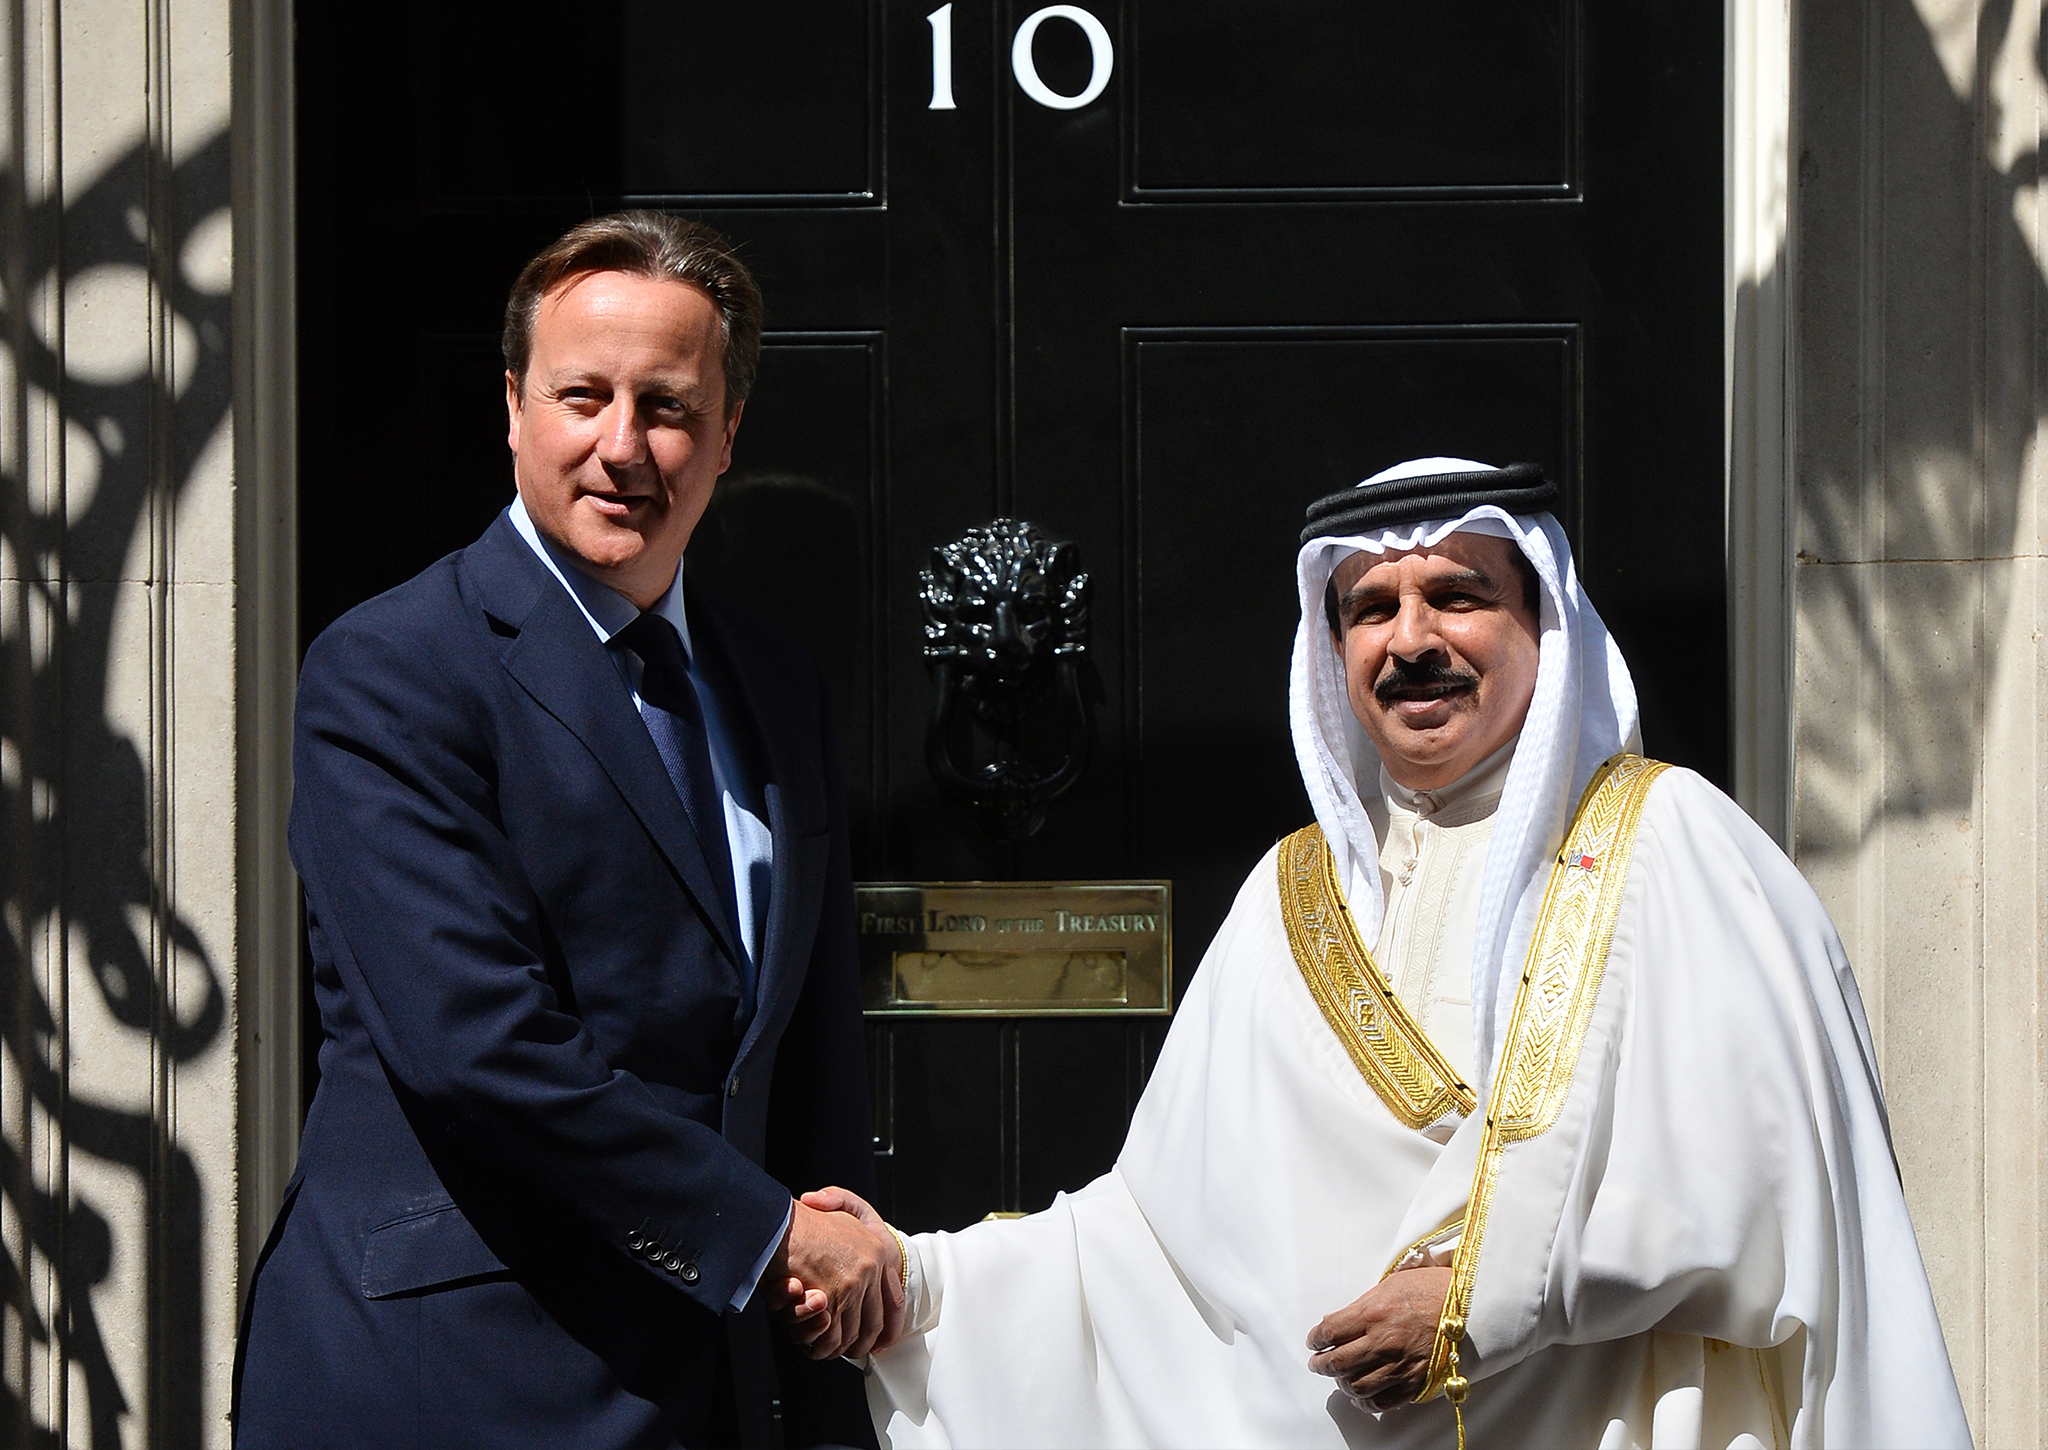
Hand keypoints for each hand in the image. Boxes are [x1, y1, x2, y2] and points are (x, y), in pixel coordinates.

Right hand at [770, 1194, 902, 1360]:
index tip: (883, 1341)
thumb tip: (872, 1262)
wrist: (780, 1221)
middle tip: (851, 1352)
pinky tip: (813, 1346)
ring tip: (827, 1351)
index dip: (889, 1325)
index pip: (894, 1299)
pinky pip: (832, 1336)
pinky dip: (822, 1346)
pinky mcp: (830, 1298)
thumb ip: (861, 1232)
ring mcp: (851, 1285)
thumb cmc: (805, 1219)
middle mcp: (870, 1270)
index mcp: (878, 1251)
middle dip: (862, 1344)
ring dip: (838, 1349)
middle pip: (873, 1323)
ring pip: (851, 1334)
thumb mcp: (844, 1214)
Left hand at [1306, 1266, 1453, 1411]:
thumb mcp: (1389, 1285)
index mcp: (1373, 1314)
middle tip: (1316, 1363)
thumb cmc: (1430, 1289)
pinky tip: (1362, 1396)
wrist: (1471, 1304)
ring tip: (1339, 1378)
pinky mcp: (1416, 1382)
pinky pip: (1383, 1402)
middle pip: (1337, 1363)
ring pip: (1357, 1386)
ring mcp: (1400, 1365)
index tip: (1313, 1341)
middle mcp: (1383, 1342)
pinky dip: (1367, 1402)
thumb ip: (1360, 1306)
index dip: (1315, 1338)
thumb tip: (1335, 1322)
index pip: (1329, 1332)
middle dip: (1320, 1365)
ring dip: (1341, 1384)